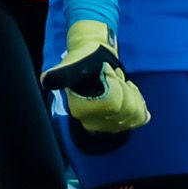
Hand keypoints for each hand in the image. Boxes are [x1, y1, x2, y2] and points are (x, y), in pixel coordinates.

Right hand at [49, 20, 148, 139]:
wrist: (93, 64)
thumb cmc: (83, 61)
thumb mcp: (70, 64)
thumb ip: (59, 74)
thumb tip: (46, 80)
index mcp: (81, 110)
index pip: (113, 103)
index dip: (116, 84)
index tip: (106, 72)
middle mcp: (93, 123)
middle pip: (127, 109)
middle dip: (125, 88)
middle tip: (114, 77)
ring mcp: (108, 126)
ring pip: (135, 113)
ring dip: (132, 93)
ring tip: (120, 84)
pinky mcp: (120, 125)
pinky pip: (140, 119)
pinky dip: (140, 104)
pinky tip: (130, 95)